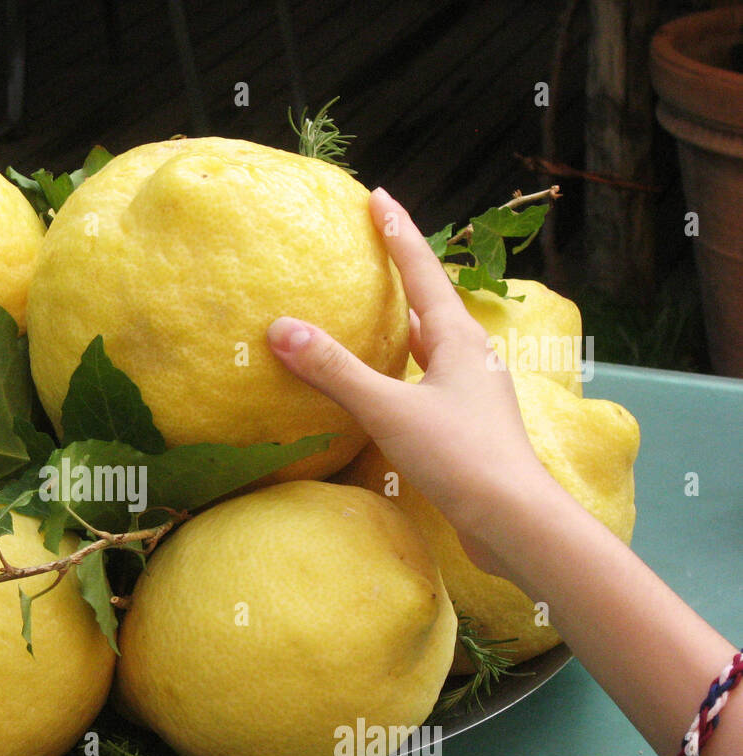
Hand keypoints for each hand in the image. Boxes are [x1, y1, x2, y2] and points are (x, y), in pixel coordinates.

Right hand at [266, 187, 555, 574]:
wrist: (514, 521)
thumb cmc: (459, 457)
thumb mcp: (389, 409)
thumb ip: (335, 370)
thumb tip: (280, 328)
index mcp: (457, 339)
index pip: (423, 270)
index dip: (398, 232)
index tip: (378, 195)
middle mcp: (470, 358)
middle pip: (432, 304)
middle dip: (403, 276)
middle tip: (373, 250)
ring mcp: (472, 394)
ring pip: (431, 347)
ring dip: (404, 327)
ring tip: (377, 313)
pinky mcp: (467, 428)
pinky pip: (428, 383)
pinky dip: (404, 371)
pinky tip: (388, 387)